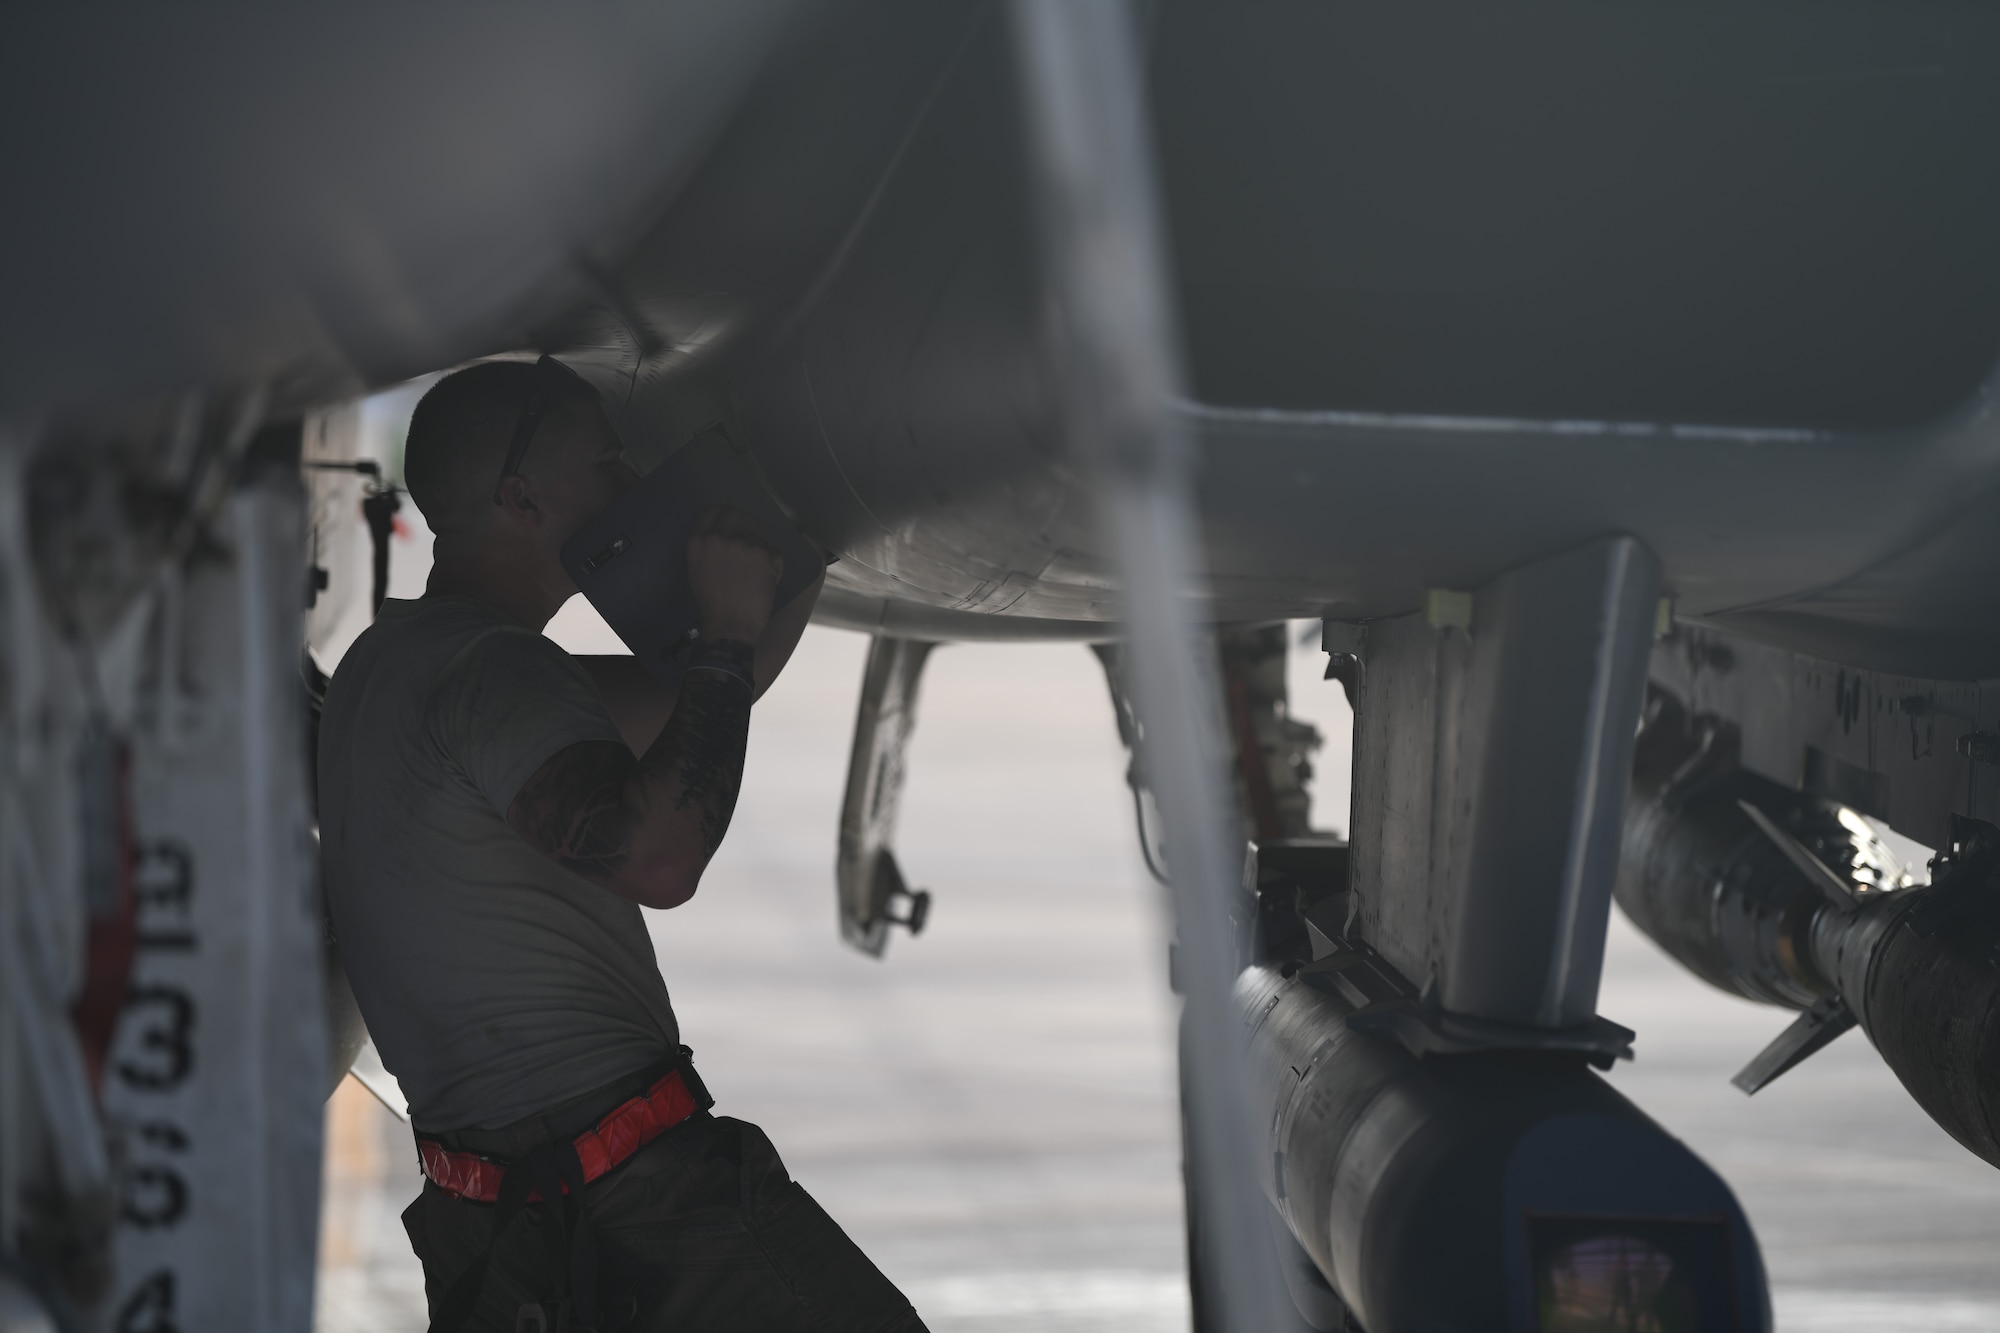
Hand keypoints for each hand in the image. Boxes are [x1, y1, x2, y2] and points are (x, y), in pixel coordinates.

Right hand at [687, 505, 782, 642]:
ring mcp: (742, 543)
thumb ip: (708, 548)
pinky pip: (774, 553)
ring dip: (762, 552)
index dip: (725, 513)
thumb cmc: (713, 603)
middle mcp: (718, 537)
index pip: (713, 512)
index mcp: (698, 541)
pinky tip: (767, 583)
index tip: (734, 519)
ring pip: (759, 536)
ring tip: (758, 575)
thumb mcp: (698, 569)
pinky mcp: (763, 552)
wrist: (730, 624)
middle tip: (754, 542)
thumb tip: (725, 535)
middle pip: (737, 515)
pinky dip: (775, 567)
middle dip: (747, 526)